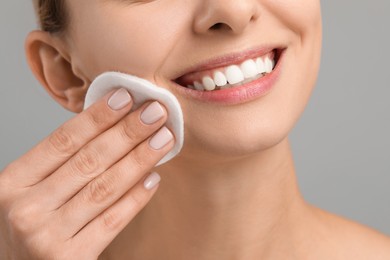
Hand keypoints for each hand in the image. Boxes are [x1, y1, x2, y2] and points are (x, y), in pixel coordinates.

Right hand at [0, 88, 173, 258]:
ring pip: (104, 188)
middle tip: (156, 112)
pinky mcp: (71, 259)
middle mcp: (25, 208)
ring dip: (140, 159)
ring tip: (164, 139)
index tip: (126, 97)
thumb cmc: (32, 223)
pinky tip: (154, 178)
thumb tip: (112, 125)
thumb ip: (62, 164)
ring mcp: (47, 236)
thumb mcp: (32, 190)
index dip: (97, 117)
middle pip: (88, 160)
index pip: (63, 140)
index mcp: (13, 182)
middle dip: (128, 132)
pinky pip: (112, 221)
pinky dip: (136, 197)